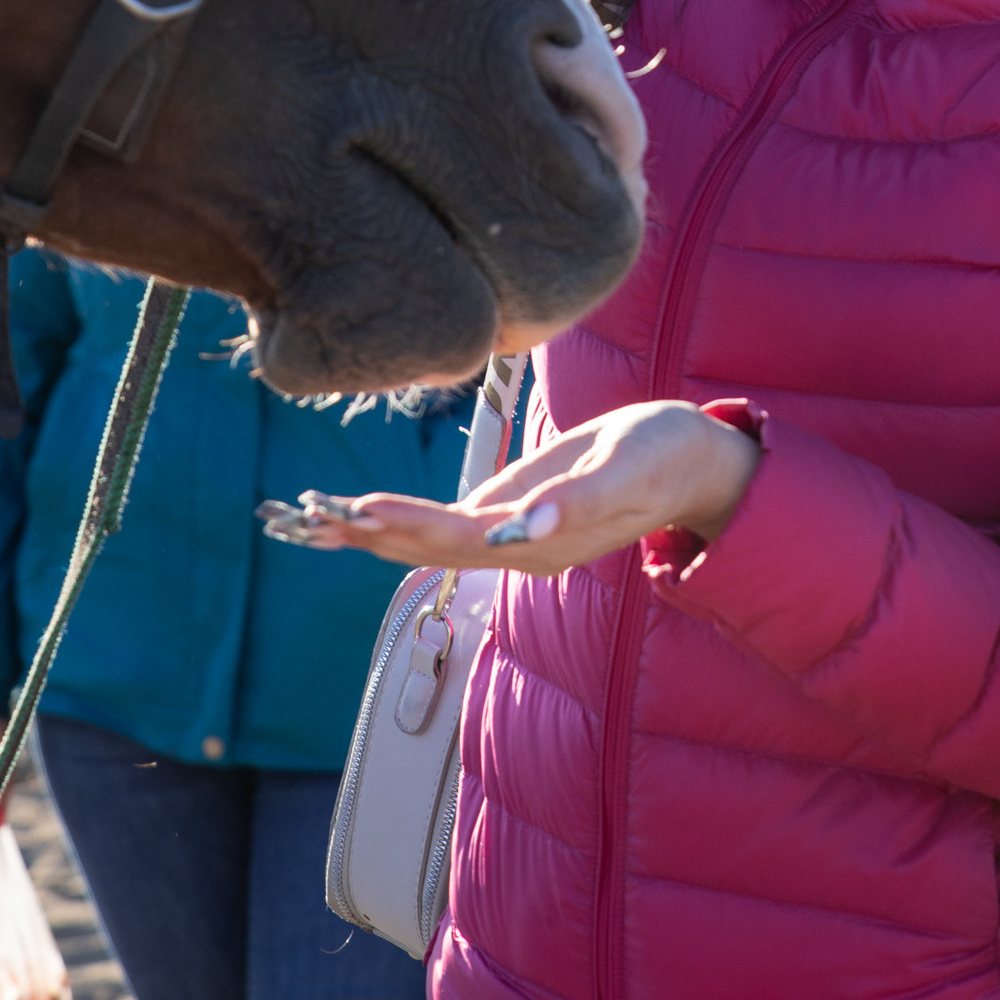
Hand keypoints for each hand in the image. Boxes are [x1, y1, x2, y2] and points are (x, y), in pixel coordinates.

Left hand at [282, 401, 760, 576]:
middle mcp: (519, 544)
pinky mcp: (513, 510)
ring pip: (431, 537)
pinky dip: (400, 515)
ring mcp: (514, 531)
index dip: (410, 522)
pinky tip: (365, 514)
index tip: (361, 508)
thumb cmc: (664, 455)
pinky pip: (446, 520)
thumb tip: (526, 529)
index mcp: (542, 539)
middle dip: (369, 533)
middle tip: (306, 519)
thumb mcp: (627, 470)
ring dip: (371, 531)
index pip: (460, 536)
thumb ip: (578, 502)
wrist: (693, 460)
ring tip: (312, 521)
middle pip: (431, 545)